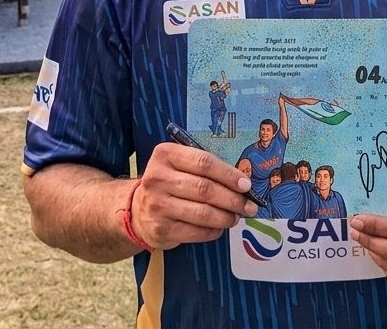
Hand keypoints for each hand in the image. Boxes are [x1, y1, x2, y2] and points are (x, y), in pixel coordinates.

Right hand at [130, 142, 257, 250]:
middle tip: (249, 205)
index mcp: (166, 155)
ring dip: (226, 216)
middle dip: (233, 199)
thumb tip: (241, 182)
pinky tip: (220, 227)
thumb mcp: (179, 164)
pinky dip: (214, 231)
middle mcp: (158, 178)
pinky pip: (196, 232)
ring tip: (237, 217)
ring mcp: (157, 205)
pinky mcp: (161, 229)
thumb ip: (205, 167)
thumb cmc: (169, 182)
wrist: (137, 210)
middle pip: (205, 189)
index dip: (229, 174)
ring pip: (203, 213)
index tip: (246, 184)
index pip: (204, 162)